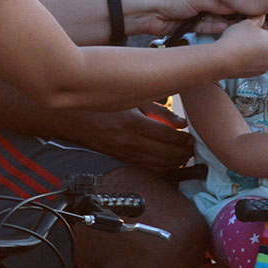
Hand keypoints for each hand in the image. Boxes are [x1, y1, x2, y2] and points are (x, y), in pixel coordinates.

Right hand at [57, 103, 194, 172]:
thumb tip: (181, 122)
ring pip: (158, 165)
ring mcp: (124, 153)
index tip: (192, 137)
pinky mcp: (121, 159)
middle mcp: (129, 142)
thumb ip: (158, 110)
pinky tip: (169, 164)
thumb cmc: (101, 104)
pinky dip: (161, 168)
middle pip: (166, 154)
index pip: (167, 137)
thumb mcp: (131, 99)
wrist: (73, 118)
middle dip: (184, 153)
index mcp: (133, 123)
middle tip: (194, 147)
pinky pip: (147, 169)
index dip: (184, 140)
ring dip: (175, 162)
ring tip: (185, 156)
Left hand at [123, 0, 236, 36]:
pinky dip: (213, 28)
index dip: (232, 1)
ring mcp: (194, 13)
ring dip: (223, 22)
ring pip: (212, 19)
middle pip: (218, 8)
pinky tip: (225, 29)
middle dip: (230, 13)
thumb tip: (233, 5)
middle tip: (246, 18)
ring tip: (238, 26)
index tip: (246, 6)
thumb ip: (214, 4)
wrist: (145, 12)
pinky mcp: (189, 26)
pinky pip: (204, 27)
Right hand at [213, 13, 267, 76]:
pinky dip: (257, 53)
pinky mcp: (257, 73)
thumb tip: (262, 16)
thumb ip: (259, 17)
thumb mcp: (248, 22)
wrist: (221, 61)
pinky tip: (244, 48)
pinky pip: (261, 60)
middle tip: (258, 24)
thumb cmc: (236, 40)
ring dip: (263, 43)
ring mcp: (267, 67)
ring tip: (249, 36)